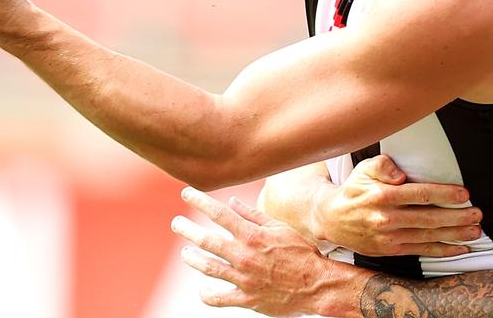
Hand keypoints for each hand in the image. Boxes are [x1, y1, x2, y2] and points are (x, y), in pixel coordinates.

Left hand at [173, 187, 362, 316]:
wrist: (316, 285)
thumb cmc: (301, 253)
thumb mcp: (280, 228)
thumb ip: (254, 215)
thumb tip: (232, 202)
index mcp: (252, 235)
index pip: (219, 214)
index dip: (199, 201)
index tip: (186, 194)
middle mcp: (243, 255)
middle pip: (206, 240)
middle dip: (187, 229)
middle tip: (176, 223)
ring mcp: (243, 278)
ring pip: (208, 267)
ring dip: (192, 258)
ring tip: (186, 253)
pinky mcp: (246, 298)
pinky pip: (218, 298)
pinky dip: (207, 294)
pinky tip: (203, 289)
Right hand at [313, 155, 480, 256]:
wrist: (332, 219)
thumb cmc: (354, 189)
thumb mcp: (364, 169)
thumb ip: (383, 165)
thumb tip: (401, 173)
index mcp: (383, 196)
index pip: (420, 195)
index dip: (445, 194)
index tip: (465, 194)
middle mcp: (387, 218)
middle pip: (429, 218)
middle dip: (457, 217)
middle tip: (478, 214)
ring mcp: (390, 237)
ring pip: (428, 236)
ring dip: (455, 235)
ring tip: (475, 231)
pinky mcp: (391, 250)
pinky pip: (422, 250)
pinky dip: (443, 250)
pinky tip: (460, 248)